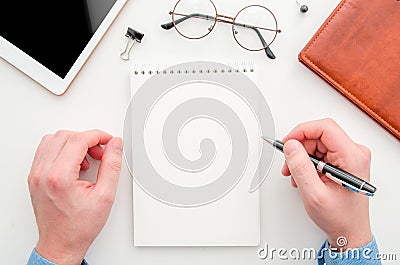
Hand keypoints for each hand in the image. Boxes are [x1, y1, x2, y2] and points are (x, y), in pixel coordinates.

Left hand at [28, 130, 122, 264]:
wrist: (61, 244)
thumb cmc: (79, 227)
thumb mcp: (105, 195)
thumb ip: (112, 165)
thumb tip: (114, 145)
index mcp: (59, 176)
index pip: (78, 140)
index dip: (97, 136)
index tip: (108, 141)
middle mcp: (43, 173)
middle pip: (65, 136)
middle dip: (87, 139)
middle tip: (100, 152)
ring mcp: (35, 174)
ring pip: (52, 140)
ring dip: (73, 143)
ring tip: (86, 159)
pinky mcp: (34, 177)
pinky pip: (45, 151)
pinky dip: (61, 150)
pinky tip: (74, 163)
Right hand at [281, 119, 371, 249]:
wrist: (349, 230)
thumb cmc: (340, 217)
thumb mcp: (314, 194)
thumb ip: (301, 167)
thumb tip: (291, 146)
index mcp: (352, 157)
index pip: (325, 128)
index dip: (302, 131)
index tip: (287, 142)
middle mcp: (354, 153)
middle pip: (319, 135)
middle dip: (299, 148)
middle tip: (289, 164)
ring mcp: (350, 156)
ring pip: (317, 143)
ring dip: (302, 157)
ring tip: (295, 174)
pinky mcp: (343, 161)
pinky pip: (320, 152)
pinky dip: (308, 162)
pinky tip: (304, 176)